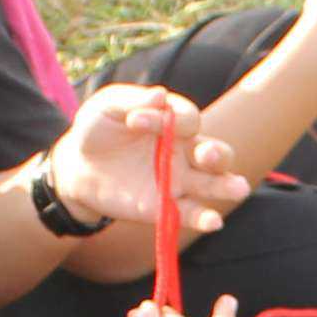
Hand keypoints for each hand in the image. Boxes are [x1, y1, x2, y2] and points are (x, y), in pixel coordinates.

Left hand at [49, 85, 249, 235]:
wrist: (77, 166)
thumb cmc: (98, 128)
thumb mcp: (108, 106)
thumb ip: (133, 100)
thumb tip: (160, 95)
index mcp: (174, 122)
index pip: (187, 120)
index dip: (168, 119)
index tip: (134, 120)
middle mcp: (184, 152)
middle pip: (216, 153)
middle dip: (217, 154)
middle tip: (207, 154)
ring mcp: (177, 181)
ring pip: (213, 184)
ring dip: (226, 185)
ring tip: (238, 188)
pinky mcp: (164, 207)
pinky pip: (190, 214)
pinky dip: (203, 218)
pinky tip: (214, 221)